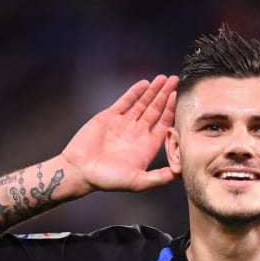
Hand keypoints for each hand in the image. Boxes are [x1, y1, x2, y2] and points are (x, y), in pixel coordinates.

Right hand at [61, 74, 178, 192]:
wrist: (79, 170)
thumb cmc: (107, 180)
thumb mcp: (138, 182)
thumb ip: (160, 177)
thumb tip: (180, 174)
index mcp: (147, 146)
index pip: (164, 123)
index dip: (171, 110)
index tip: (178, 97)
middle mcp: (137, 133)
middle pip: (155, 110)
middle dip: (165, 95)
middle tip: (175, 80)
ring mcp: (124, 124)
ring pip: (142, 103)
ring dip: (153, 91)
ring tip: (163, 78)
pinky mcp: (109, 117)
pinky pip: (125, 101)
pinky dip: (135, 92)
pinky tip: (145, 83)